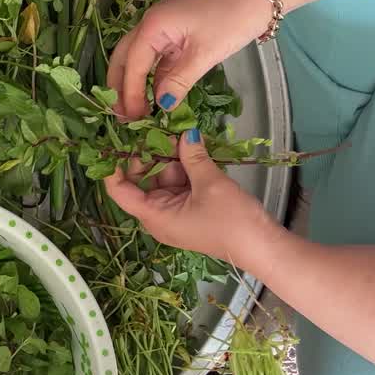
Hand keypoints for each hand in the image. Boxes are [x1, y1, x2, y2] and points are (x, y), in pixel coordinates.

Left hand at [102, 129, 280, 264]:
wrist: (262, 246)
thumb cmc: (232, 221)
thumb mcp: (210, 184)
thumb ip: (193, 156)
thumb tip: (185, 133)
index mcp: (154, 216)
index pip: (120, 191)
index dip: (113, 168)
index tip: (114, 143)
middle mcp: (159, 216)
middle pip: (142, 181)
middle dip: (149, 155)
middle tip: (157, 128)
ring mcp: (175, 212)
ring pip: (162, 179)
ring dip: (169, 157)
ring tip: (177, 132)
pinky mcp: (190, 208)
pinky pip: (179, 184)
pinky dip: (184, 167)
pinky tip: (190, 146)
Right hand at [108, 0, 271, 118]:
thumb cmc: (232, 20)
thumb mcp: (205, 54)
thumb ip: (179, 81)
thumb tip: (162, 105)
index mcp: (153, 25)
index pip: (134, 64)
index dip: (130, 92)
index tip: (131, 116)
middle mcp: (151, 24)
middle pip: (124, 58)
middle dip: (118, 85)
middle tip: (119, 114)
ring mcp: (163, 28)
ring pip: (138, 58)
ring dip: (134, 82)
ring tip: (133, 109)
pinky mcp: (175, 34)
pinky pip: (156, 58)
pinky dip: (152, 77)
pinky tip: (154, 95)